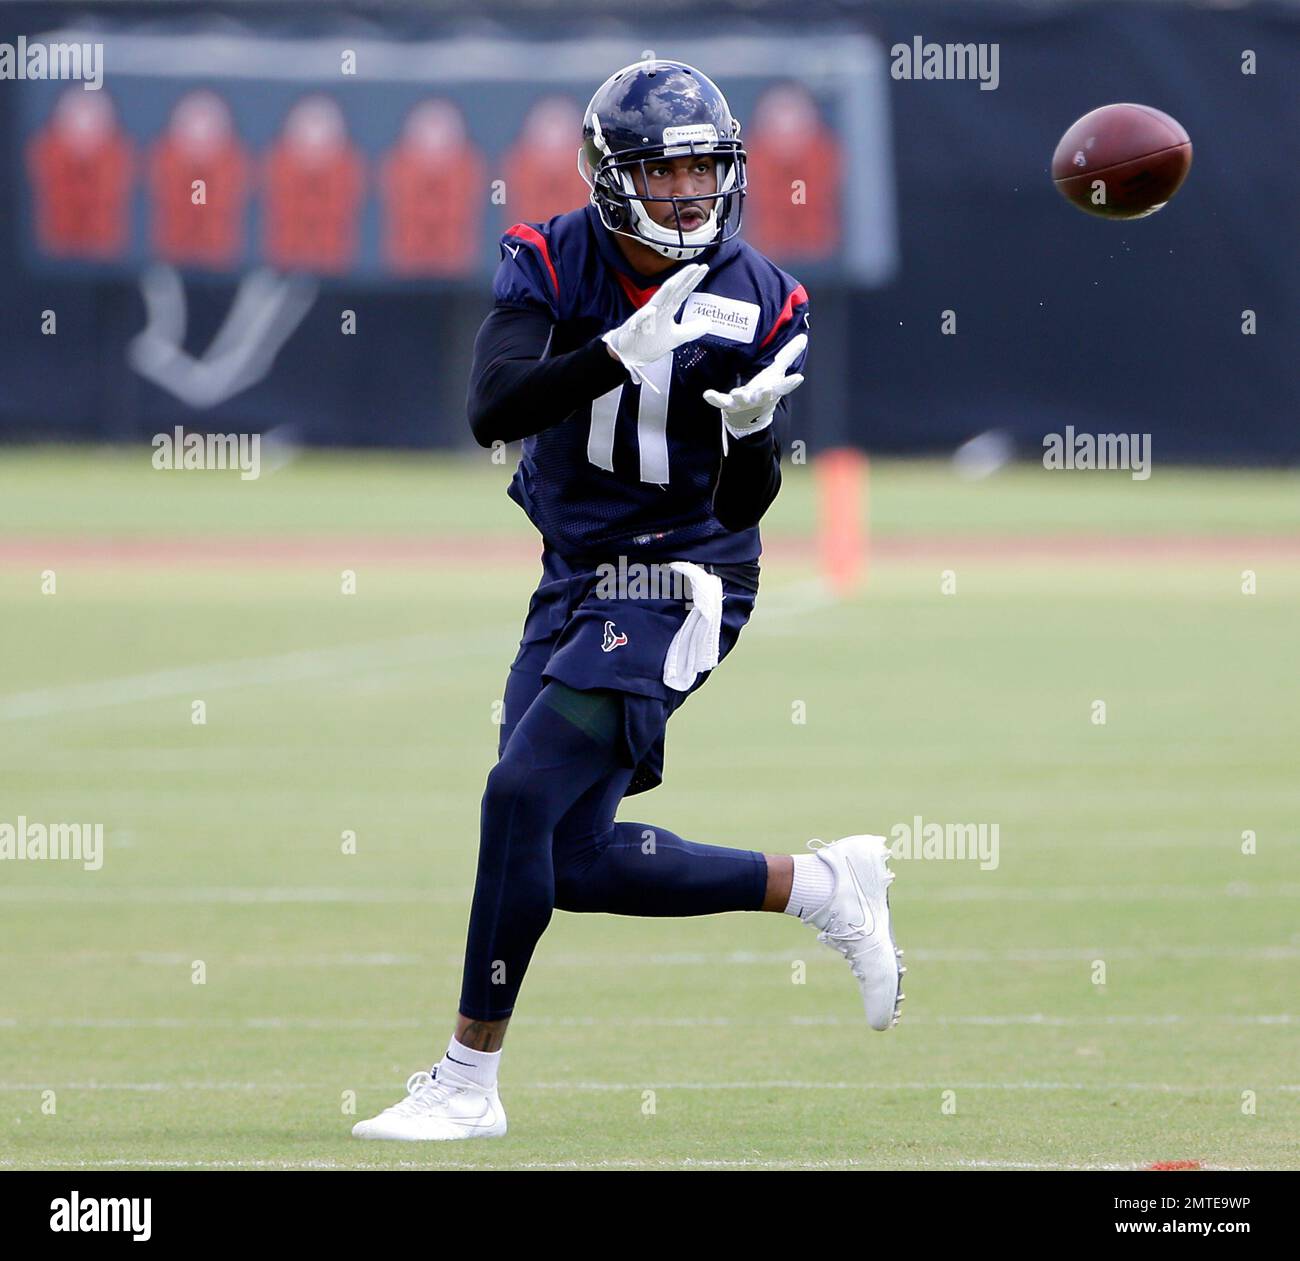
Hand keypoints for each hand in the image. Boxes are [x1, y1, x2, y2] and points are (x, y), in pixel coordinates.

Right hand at [602, 263, 711, 392]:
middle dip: (681, 279)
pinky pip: (639, 322)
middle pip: (671, 291)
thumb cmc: (651, 341)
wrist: (629, 353)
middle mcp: (657, 310)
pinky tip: (650, 310)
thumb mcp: (677, 337)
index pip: (682, 292)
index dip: (692, 280)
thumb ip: (692, 329)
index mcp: (667, 309)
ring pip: (655, 303)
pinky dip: (644, 316)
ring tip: (674, 282)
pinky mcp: (634, 329)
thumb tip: (709, 323)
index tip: (704, 268)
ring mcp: (645, 318)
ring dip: (664, 293)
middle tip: (695, 267)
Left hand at [704, 333, 806, 437]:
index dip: (791, 383)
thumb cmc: (764, 390)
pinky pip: (720, 401)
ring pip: (742, 400)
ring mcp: (743, 402)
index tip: (798, 378)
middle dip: (765, 393)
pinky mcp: (729, 404)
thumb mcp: (776, 372)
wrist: (749, 416)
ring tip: (736, 394)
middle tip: (768, 391)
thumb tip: (803, 338)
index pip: (784, 386)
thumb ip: (788, 355)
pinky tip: (707, 394)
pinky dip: (715, 399)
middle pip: (763, 395)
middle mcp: (759, 397)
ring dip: (740, 397)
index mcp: (772, 390)